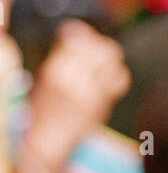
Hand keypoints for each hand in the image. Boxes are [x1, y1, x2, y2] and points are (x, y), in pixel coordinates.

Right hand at [26, 19, 130, 168]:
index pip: (76, 38)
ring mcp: (90, 91)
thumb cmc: (43, 107)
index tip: (79, 33)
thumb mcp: (44, 77)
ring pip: (111, 59)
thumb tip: (76, 31)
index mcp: (54, 70)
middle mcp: (73, 78)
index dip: (81, 32)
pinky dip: (118, 73)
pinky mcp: (102, 103)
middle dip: (99, 43)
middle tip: (97, 48)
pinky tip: (110, 77)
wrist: (48, 140)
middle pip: (98, 46)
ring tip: (105, 61)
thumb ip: (60, 55)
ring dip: (110, 56)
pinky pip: (119, 78)